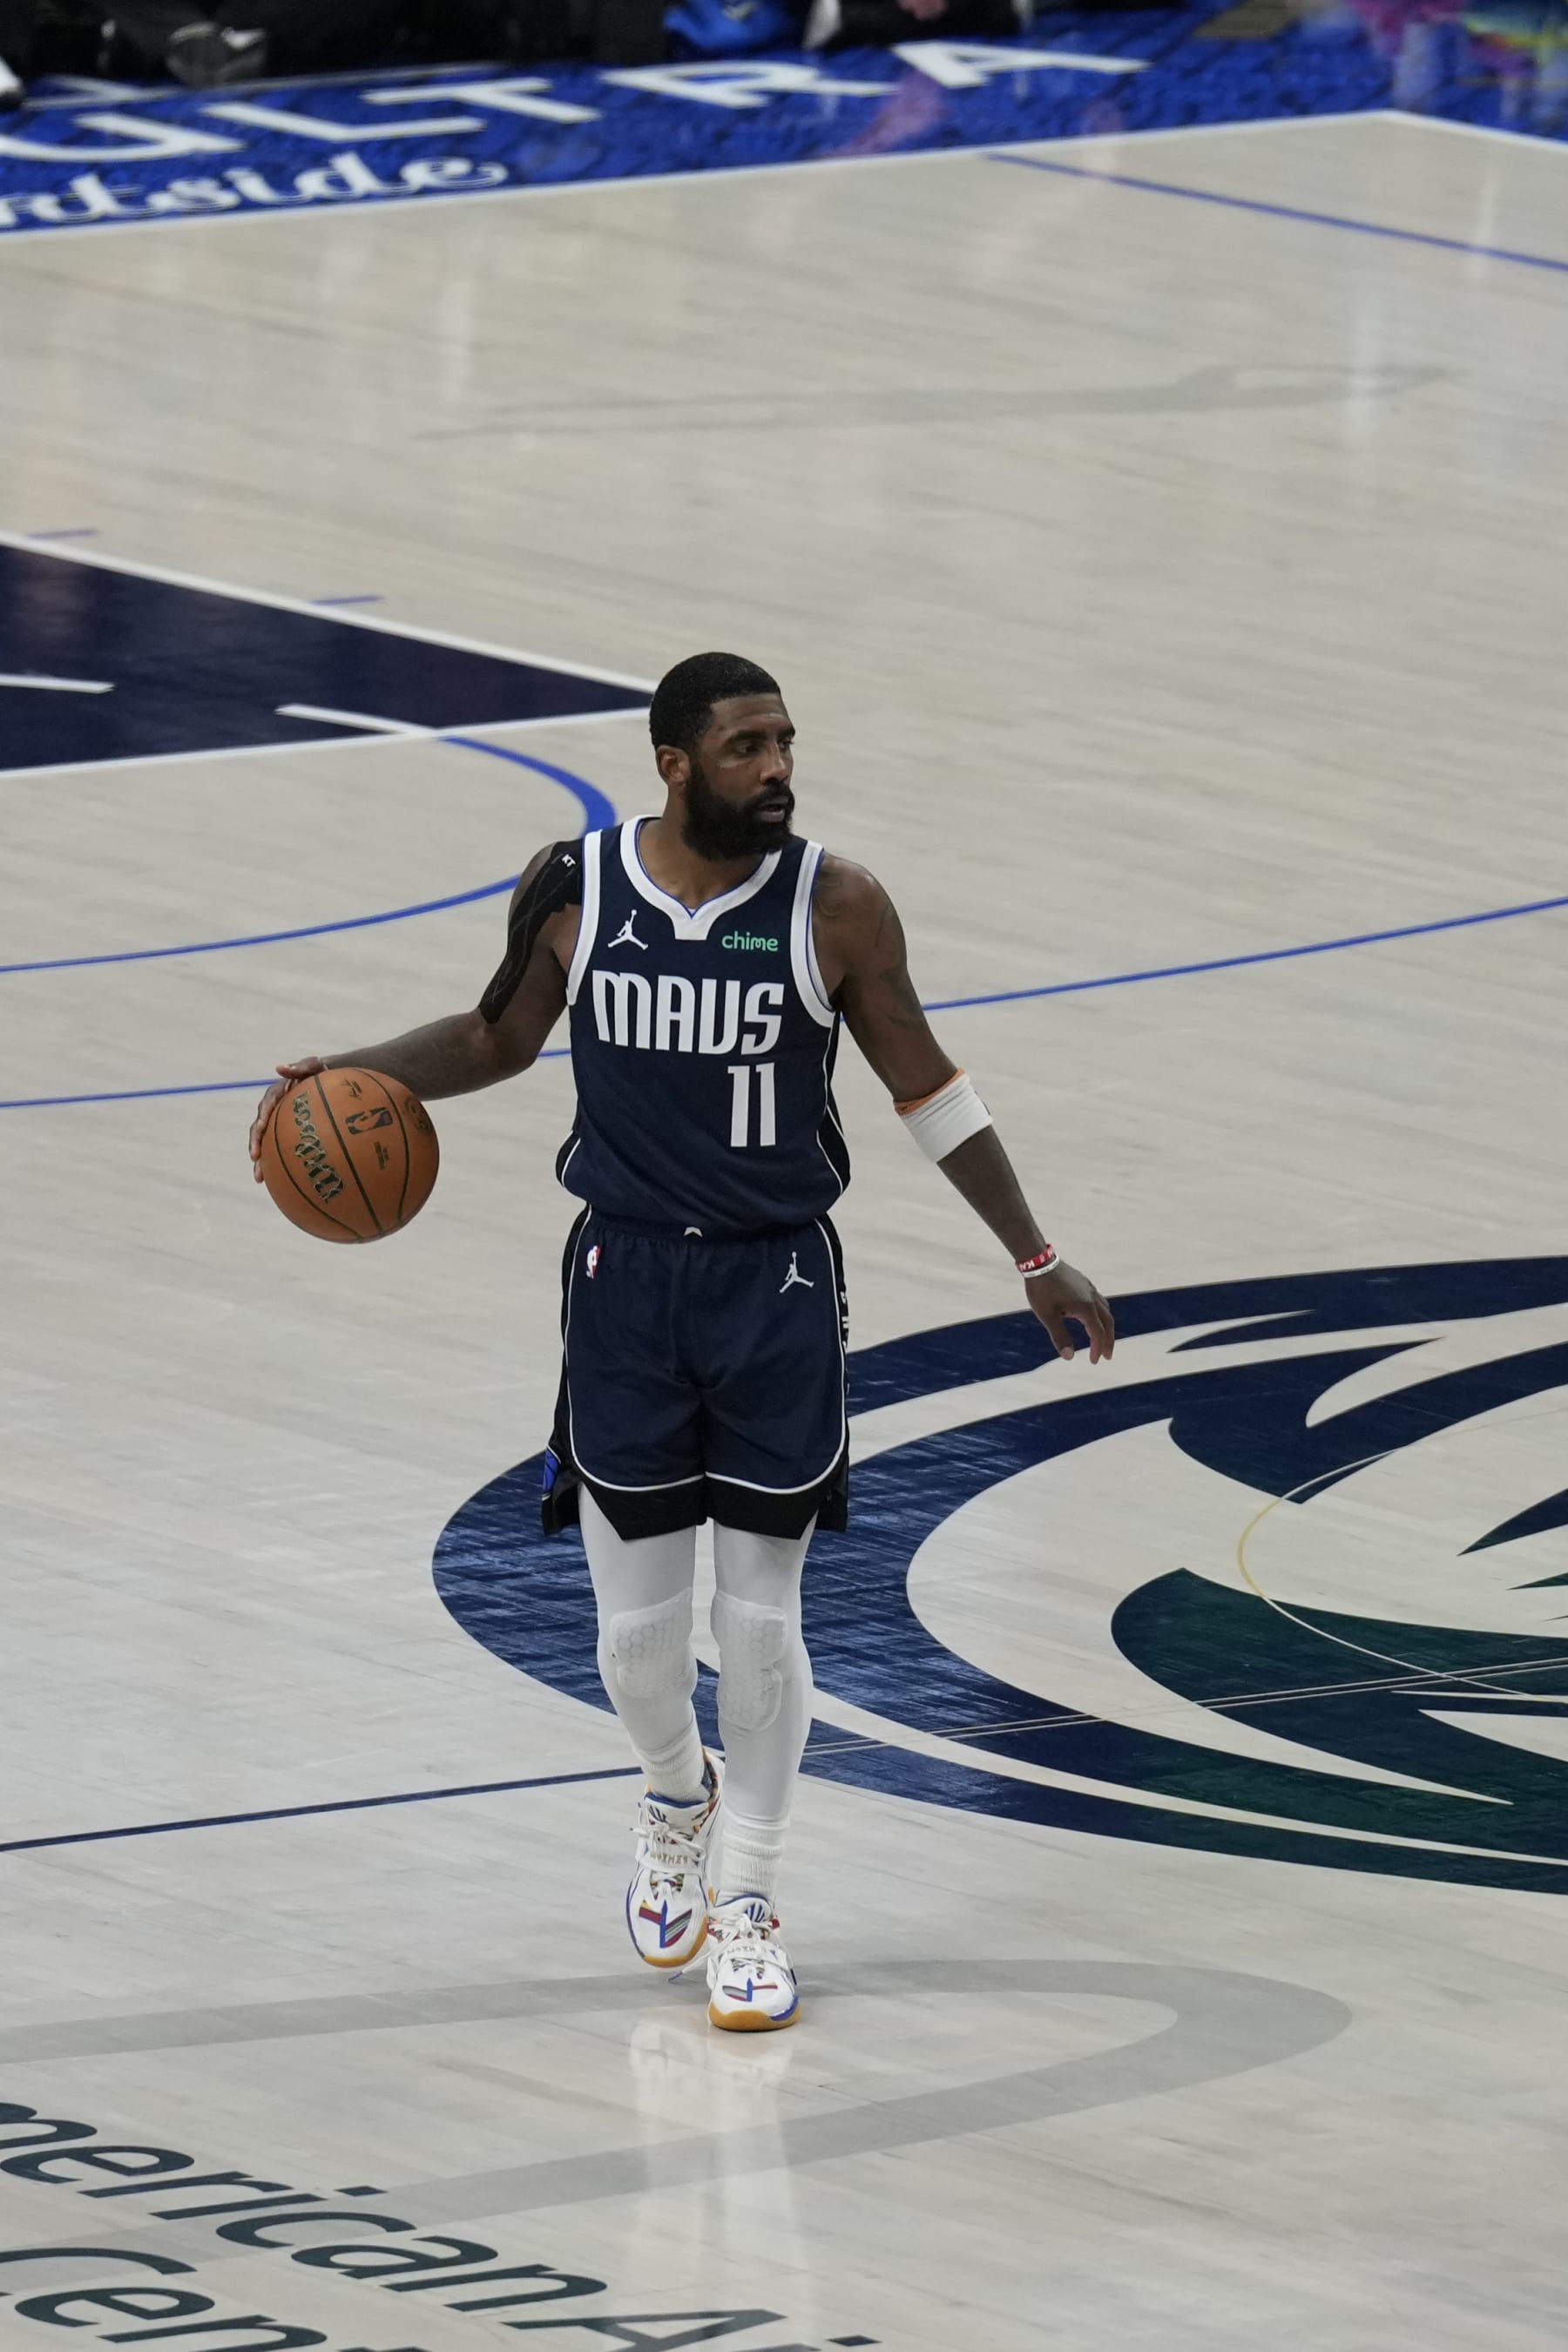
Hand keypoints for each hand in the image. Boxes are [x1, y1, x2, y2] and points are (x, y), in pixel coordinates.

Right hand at [249, 1058, 324, 1181]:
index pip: (265, 1107)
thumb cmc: (321, 1073)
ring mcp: (279, 1124)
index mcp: (276, 1095)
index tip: (261, 1127)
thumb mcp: (313, 1065)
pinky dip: (279, 1165)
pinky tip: (283, 1184)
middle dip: (255, 1144)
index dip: (262, 1117)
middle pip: (260, 1130)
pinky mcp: (287, 1136)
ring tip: (259, 1178)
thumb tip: (279, 1067)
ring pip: (266, 1144)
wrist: (329, 1083)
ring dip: (261, 1161)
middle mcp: (274, 1111)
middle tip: (255, 1157)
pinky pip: (281, 1151)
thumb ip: (299, 1065)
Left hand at [1025, 1260, 1114, 1364]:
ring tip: (1103, 1337)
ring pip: (1105, 1310)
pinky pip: (1099, 1300)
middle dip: (1109, 1340)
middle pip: (1108, 1322)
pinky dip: (1100, 1313)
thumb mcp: (1048, 1316)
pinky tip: (1092, 1315)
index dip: (1097, 1349)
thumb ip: (1060, 1336)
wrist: (1039, 1262)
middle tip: (1107, 1355)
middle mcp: (1092, 1298)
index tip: (1094, 1361)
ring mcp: (1089, 1288)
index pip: (1097, 1333)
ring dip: (1106, 1326)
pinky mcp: (1084, 1282)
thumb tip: (1069, 1357)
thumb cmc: (1041, 1290)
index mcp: (1085, 1308)